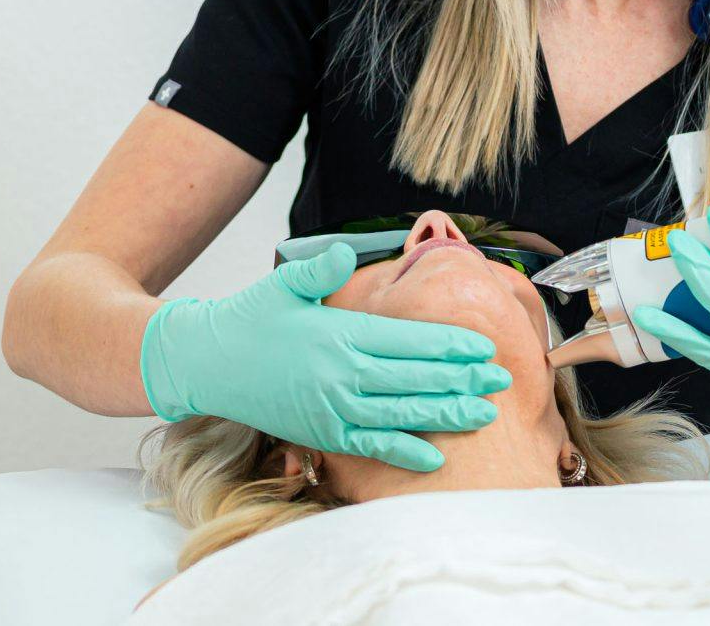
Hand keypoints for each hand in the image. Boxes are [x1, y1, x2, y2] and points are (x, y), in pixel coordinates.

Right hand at [140, 242, 509, 472]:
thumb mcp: (284, 282)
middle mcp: (341, 374)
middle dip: (463, 380)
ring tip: (483, 415)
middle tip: (501, 379)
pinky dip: (403, 452)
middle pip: (415, 378)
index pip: (409, 340)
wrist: (207, 362)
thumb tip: (347, 252)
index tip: (484, 347)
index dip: (450, 344)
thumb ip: (321, 268)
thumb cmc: (252, 318)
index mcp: (341, 334)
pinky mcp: (321, 433)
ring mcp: (332, 408)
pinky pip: (370, 445)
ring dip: (445, 415)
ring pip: (401, 413)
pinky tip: (434, 457)